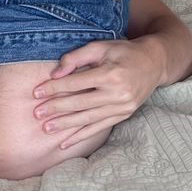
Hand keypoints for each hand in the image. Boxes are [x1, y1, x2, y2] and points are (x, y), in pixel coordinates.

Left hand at [31, 38, 171, 150]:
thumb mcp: (101, 47)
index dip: (54, 88)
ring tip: (46, 128)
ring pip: (88, 119)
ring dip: (65, 125)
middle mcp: (118, 93)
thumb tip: (55, 73)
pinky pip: (99, 128)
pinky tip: (65, 143)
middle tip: (36, 113)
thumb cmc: (124, 52)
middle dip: (56, 109)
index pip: (76, 83)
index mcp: (111, 74)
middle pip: (80, 103)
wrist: (155, 63)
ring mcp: (122, 107)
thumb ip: (77, 58)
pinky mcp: (124, 115)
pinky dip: (81, 136)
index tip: (36, 92)